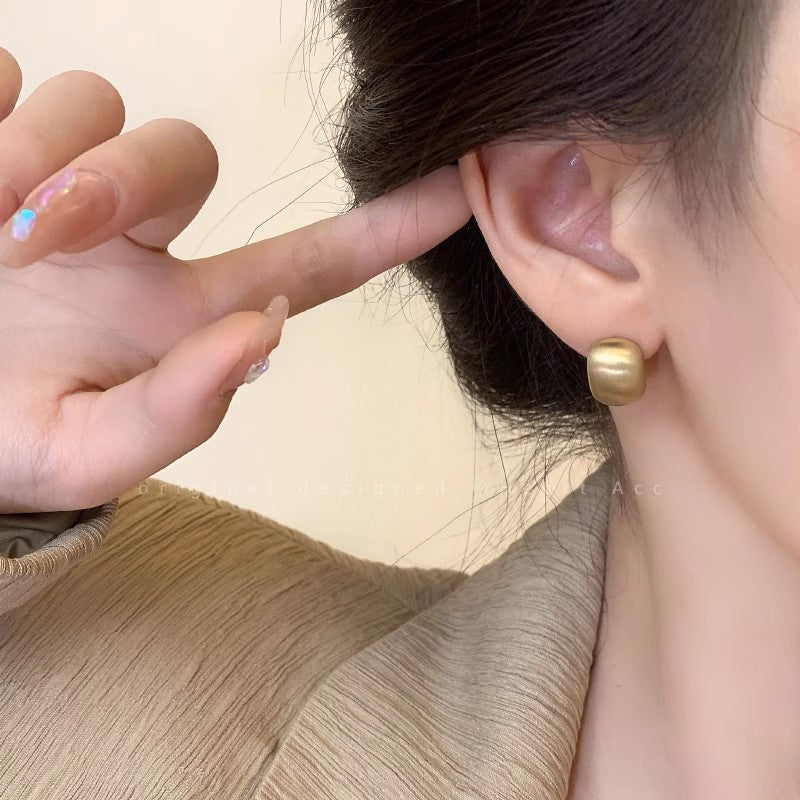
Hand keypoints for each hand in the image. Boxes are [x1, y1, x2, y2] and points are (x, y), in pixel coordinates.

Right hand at [0, 50, 470, 512]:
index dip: (385, 229)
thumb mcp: (84, 452)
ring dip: (36, 155)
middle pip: (185, 149)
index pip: (308, 261)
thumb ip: (176, 411)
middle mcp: (142, 238)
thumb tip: (262, 335)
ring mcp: (69, 181)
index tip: (459, 185)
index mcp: (180, 309)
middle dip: (118, 179)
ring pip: (97, 104)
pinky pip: (10, 76)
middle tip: (34, 236)